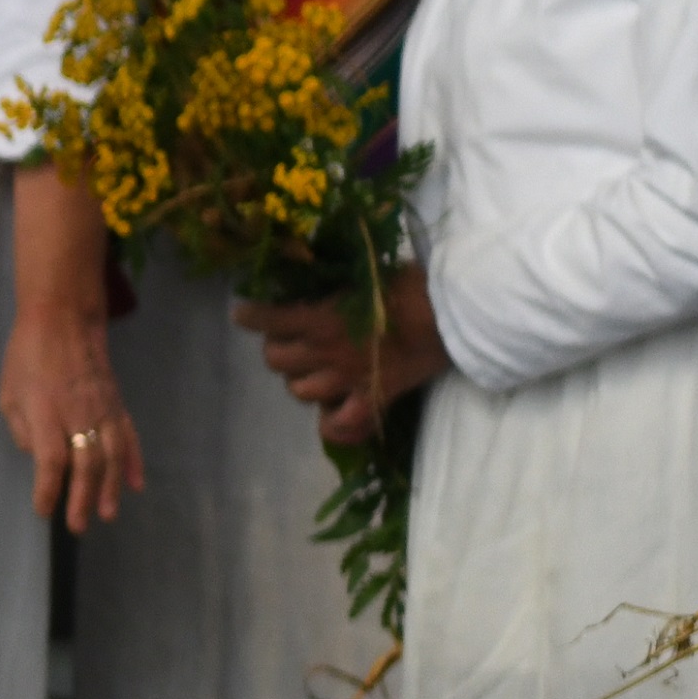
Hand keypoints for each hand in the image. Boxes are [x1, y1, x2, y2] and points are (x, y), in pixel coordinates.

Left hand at [0, 162, 139, 531]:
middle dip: (83, 499)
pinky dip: (133, 462)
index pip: (50, 462)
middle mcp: (79, 414)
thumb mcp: (8, 394)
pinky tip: (135, 484)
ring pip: (112, 456)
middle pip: (86, 465)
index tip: (44, 510)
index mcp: (46, 413)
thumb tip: (39, 457)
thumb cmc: (27, 356)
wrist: (63, 318)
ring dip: (111, 488)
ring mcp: (103, 409)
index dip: (49, 490)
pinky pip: (128, 436)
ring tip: (108, 514)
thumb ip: (23, 430)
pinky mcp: (116, 403)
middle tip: (79, 526)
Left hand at [234, 265, 441, 445]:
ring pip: (299, 391)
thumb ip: (333, 283)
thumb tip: (313, 276)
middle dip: (277, 348)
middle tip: (289, 339)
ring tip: (311, 370)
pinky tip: (331, 412)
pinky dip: (331, 423)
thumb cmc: (413, 284)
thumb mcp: (364, 273)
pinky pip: (340, 426)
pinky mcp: (372, 399)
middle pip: (275, 360)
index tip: (242, 313)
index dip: (250, 316)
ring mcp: (347, 380)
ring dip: (299, 379)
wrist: (455, 313)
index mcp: (321, 318)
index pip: (267, 320)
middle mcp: (326, 352)